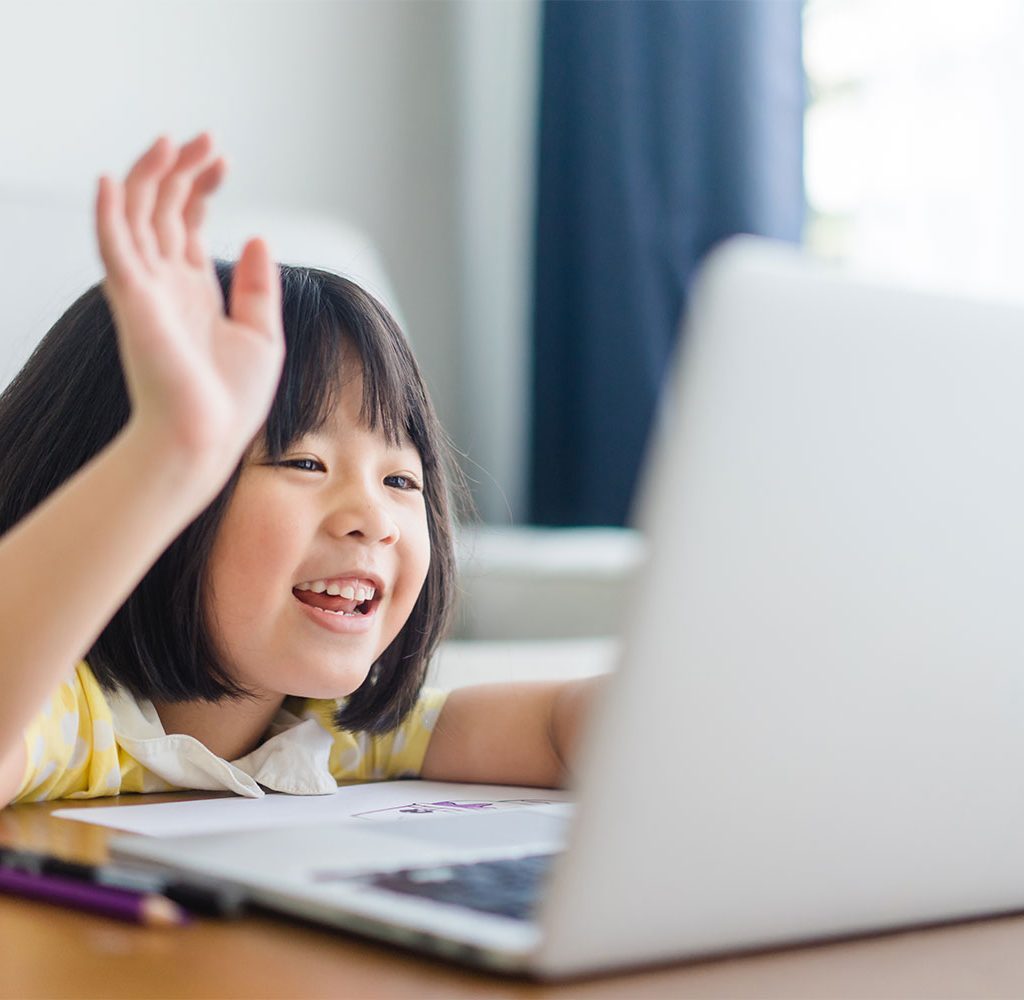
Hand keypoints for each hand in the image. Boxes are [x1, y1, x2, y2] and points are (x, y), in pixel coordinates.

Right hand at [96, 133, 283, 475]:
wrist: (208, 438)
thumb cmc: (232, 399)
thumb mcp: (262, 335)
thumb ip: (259, 287)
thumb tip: (260, 236)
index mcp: (194, 290)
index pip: (188, 223)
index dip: (201, 187)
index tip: (222, 159)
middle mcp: (165, 284)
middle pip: (163, 210)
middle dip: (182, 171)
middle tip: (207, 140)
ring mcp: (146, 289)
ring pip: (137, 217)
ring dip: (151, 177)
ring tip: (175, 142)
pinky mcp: (133, 300)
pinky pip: (113, 248)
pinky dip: (109, 213)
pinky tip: (113, 180)